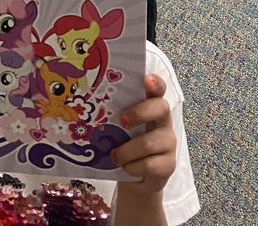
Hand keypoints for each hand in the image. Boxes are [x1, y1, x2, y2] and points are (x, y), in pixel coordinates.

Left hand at [110, 73, 175, 198]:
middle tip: (121, 120)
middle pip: (160, 108)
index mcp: (151, 105)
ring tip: (114, 156)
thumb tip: (88, 104)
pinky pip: (149, 165)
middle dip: (139, 113)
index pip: (158, 88)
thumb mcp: (119, 126)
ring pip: (149, 143)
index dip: (155, 82)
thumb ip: (114, 113)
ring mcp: (169, 143)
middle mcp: (164, 121)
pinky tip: (126, 168)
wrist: (137, 179)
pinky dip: (132, 167)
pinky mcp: (169, 165)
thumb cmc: (124, 143)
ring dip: (127, 151)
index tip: (146, 80)